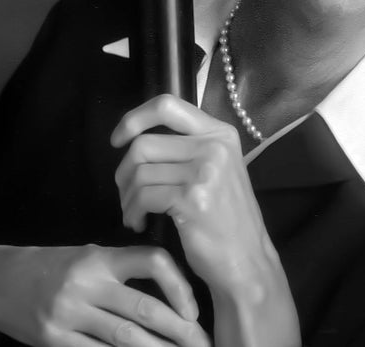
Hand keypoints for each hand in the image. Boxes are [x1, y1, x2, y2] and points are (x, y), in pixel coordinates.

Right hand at [0, 244, 209, 346]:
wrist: (1, 280)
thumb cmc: (56, 266)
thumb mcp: (90, 256)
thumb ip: (124, 267)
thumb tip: (170, 292)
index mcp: (103, 257)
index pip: (152, 261)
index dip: (178, 285)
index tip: (194, 309)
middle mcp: (89, 282)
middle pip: (144, 308)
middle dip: (180, 330)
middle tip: (203, 345)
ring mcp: (70, 312)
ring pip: (124, 338)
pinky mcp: (53, 339)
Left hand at [112, 95, 300, 346]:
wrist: (246, 259)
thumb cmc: (225, 215)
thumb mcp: (217, 167)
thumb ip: (188, 146)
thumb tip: (137, 136)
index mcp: (220, 133)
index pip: (167, 105)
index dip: (134, 118)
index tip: (118, 139)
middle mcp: (214, 146)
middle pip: (144, 143)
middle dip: (124, 171)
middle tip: (127, 194)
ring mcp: (205, 171)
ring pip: (139, 171)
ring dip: (127, 196)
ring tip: (134, 212)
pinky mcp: (193, 198)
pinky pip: (143, 196)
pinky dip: (133, 212)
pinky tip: (140, 223)